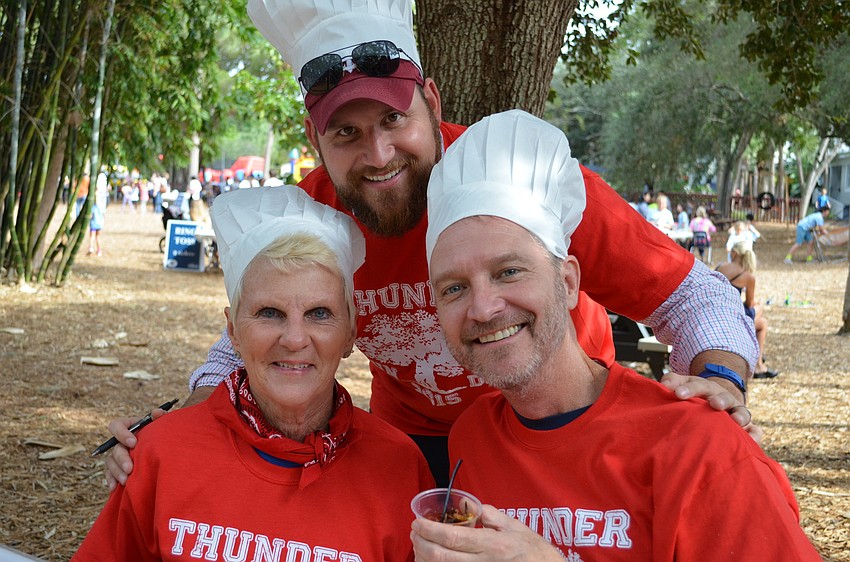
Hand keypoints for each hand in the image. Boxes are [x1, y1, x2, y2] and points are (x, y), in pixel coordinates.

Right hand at [103, 408, 168, 489]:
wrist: (166, 451)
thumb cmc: (163, 435)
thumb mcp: (162, 425)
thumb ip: (160, 418)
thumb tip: (157, 412)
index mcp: (130, 427)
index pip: (116, 425)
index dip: (122, 433)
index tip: (134, 443)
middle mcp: (121, 441)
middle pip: (115, 448)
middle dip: (121, 459)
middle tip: (130, 469)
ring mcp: (118, 454)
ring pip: (110, 462)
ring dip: (116, 472)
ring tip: (126, 481)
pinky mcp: (117, 468)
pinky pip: (109, 474)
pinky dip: (111, 480)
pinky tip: (115, 488)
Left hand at [411, 505, 563, 561]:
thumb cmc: (533, 551)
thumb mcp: (515, 527)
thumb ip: (490, 515)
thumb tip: (470, 507)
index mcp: (491, 543)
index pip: (452, 537)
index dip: (429, 530)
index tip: (417, 522)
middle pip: (441, 557)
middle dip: (421, 544)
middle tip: (414, 533)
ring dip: (425, 557)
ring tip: (420, 545)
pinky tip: (432, 559)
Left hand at [660, 371, 762, 442]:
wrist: (715, 400)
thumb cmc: (695, 395)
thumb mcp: (684, 385)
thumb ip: (673, 382)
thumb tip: (664, 385)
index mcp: (706, 388)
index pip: (698, 385)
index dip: (689, 388)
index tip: (678, 394)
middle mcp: (724, 398)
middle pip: (723, 397)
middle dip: (719, 400)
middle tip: (714, 404)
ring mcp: (736, 412)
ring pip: (742, 412)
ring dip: (740, 416)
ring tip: (736, 421)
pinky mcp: (747, 426)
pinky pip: (755, 430)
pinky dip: (755, 434)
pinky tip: (752, 441)